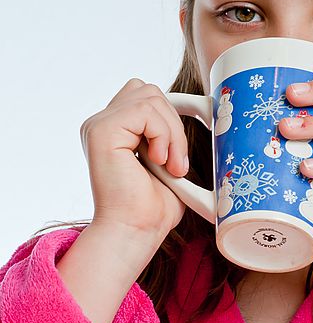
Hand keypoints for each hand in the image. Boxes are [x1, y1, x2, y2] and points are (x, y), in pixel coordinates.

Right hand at [80, 79, 187, 247]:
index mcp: (115, 130)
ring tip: (171, 166)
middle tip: (177, 163)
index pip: (146, 96)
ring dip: (171, 133)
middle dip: (174, 123)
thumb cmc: (153, 207)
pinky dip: (162, 135)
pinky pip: (145, 110)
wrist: (136, 231)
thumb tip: (204, 110)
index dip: (172, 112)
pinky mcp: (101, 130)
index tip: (185, 145)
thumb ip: (171, 134)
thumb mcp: (170, 161)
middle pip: (150, 91)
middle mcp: (102, 124)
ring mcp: (98, 125)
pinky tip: (158, 161)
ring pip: (151, 98)